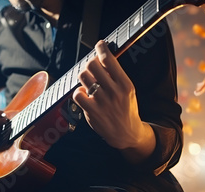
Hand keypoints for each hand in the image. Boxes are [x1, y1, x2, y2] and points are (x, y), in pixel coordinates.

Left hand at [72, 40, 154, 158]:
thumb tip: (102, 58)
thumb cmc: (126, 108)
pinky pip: (77, 94)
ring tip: (88, 82)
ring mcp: (102, 102)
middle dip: (90, 64)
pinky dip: (78, 92)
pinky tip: (84, 95)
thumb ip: (116, 75)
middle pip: (92, 65)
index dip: (102, 49)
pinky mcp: (91, 111)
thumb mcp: (128, 90)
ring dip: (83, 77)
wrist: (127, 133)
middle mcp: (114, 92)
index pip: (110, 60)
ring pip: (83, 77)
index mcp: (125, 84)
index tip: (99, 45)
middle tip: (92, 68)